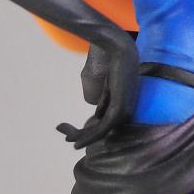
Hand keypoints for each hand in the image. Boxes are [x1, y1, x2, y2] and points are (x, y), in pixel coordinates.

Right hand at [56, 31, 138, 148]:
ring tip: (67, 139)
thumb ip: (104, 102)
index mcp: (126, 108)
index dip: (88, 132)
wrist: (119, 51)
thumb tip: (98, 115)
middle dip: (82, 135)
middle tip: (65, 137)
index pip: (105, 126)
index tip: (70, 135)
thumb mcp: (107, 89)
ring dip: (82, 137)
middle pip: (103, 132)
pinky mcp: (119, 111)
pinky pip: (103, 128)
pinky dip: (88, 137)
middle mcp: (128, 114)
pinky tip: (76, 142)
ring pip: (101, 132)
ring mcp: (125, 113)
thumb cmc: (114, 65)